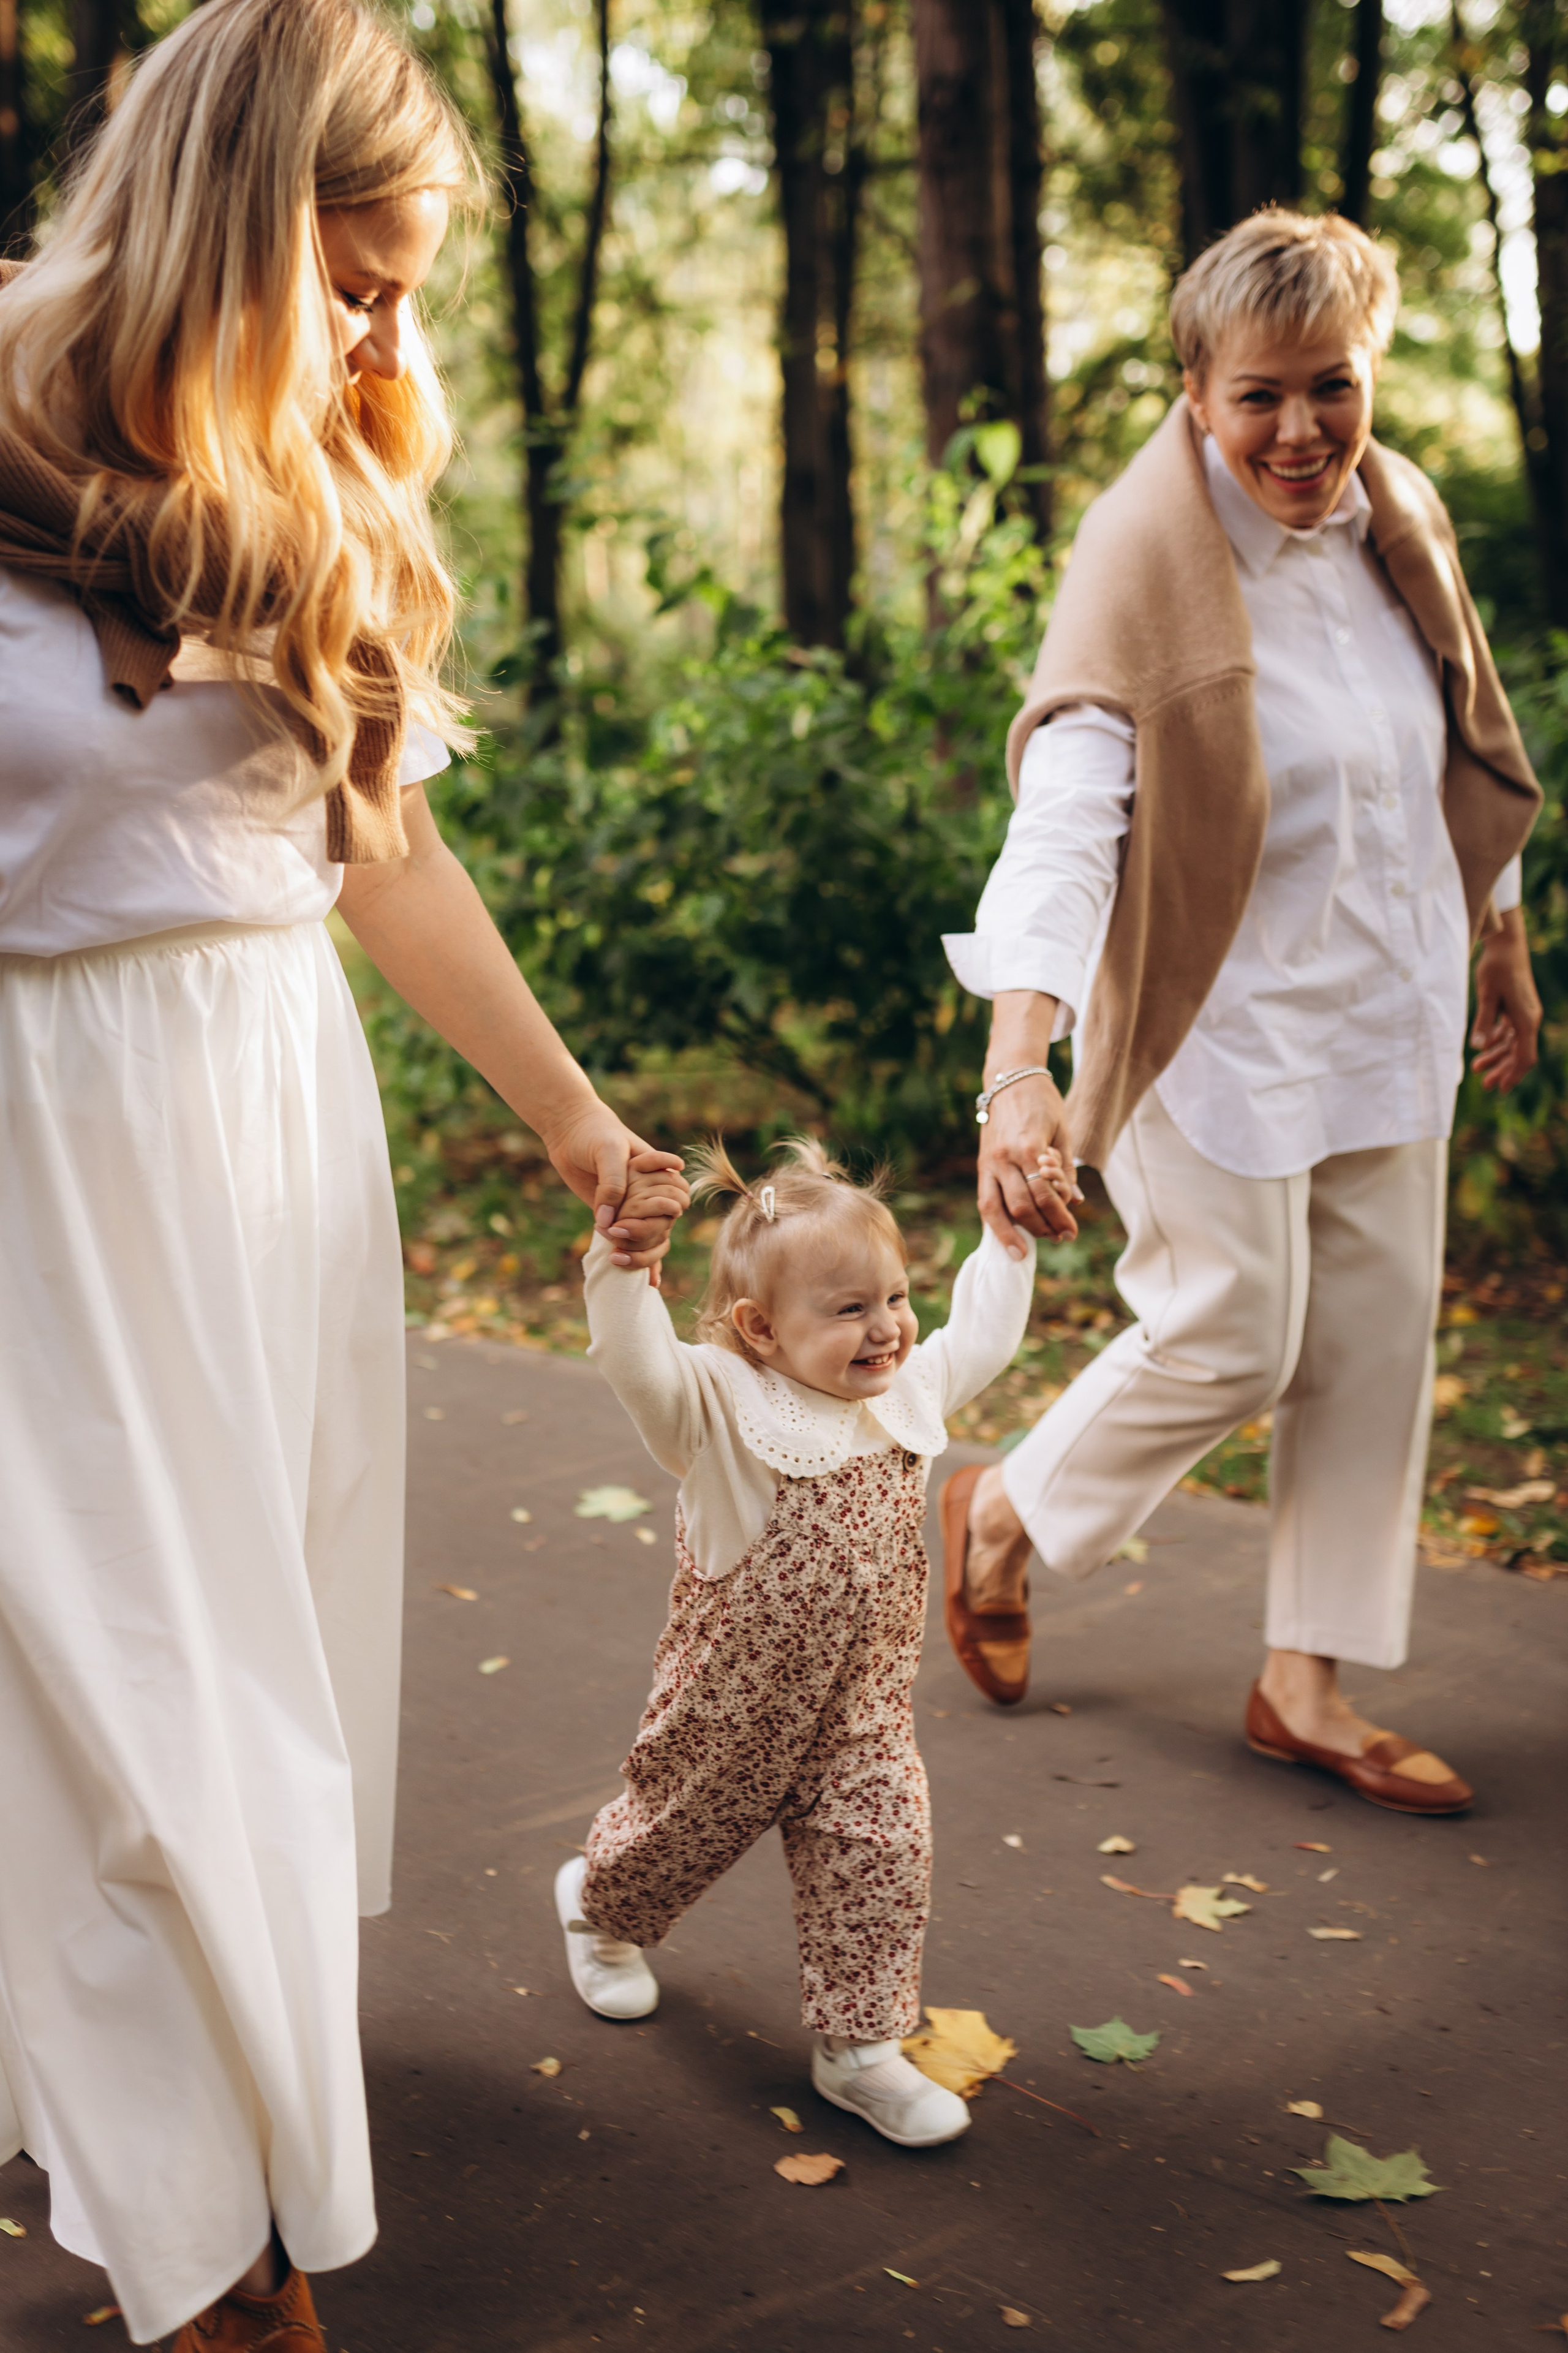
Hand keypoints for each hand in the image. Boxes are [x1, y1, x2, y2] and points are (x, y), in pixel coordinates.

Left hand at [538, 1099, 687, 1268]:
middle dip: (645, 1232)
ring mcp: (635, 1206)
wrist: (570, 1131)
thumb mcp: (607, 1151)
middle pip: (665, 1222)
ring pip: (654, 1236)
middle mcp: (651, 1191)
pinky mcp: (616, 1217)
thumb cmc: (594, 1134)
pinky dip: (642, 1261)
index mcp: (658, 1172)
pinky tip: (650, 1283)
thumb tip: (607, 1223)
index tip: (639, 1207)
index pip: (677, 1196)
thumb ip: (612, 1184)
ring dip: (641, 1251)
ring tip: (617, 1258)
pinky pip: (635, 1242)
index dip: (663, 1207)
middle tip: (616, 1232)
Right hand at [978, 1069, 1081, 1253]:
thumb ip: (1066, 1168)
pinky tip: (1008, 1237)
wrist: (1009, 1077)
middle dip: (1043, 1227)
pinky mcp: (981, 1165)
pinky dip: (996, 1222)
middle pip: (1021, 1206)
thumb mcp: (1063, 1130)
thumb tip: (1076, 1202)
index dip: (1060, 1215)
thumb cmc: (1042, 1102)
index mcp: (1027, 1145)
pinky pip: (985, 1200)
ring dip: (1013, 1234)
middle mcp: (1003, 1157)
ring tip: (1026, 1252)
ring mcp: (988, 1162)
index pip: (1044, 1192)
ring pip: (994, 1209)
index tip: (1073, 1230)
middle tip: (1061, 1238)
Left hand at [1470, 909, 1540, 1093]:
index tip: (1502, 1089)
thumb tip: (1478, 1047)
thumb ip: (1484, 1022)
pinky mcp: (1518, 1007)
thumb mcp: (1486, 995)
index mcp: (1526, 1019)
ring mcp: (1525, 1013)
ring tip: (1477, 1067)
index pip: (1524, 1056)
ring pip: (1513, 1043)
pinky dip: (1498, 1041)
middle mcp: (1529, 1019)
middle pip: (1519, 1053)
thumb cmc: (1496, 968)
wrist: (1507, 946)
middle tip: (1485, 1085)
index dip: (1513, 1074)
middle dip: (1503, 1070)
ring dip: (1497, 1056)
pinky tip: (1483, 1048)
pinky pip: (1510, 1031)